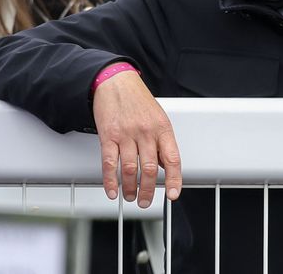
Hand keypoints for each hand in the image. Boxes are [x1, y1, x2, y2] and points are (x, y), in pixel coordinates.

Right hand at [93, 70, 181, 207]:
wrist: (115, 81)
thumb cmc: (137, 99)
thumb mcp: (158, 117)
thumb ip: (161, 142)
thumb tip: (164, 166)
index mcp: (162, 128)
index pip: (172, 159)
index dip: (174, 179)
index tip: (172, 194)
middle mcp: (145, 132)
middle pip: (149, 169)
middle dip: (148, 190)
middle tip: (145, 201)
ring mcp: (126, 134)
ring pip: (129, 169)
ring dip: (130, 188)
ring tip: (130, 196)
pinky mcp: (108, 135)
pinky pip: (109, 163)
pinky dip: (111, 180)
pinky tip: (113, 190)